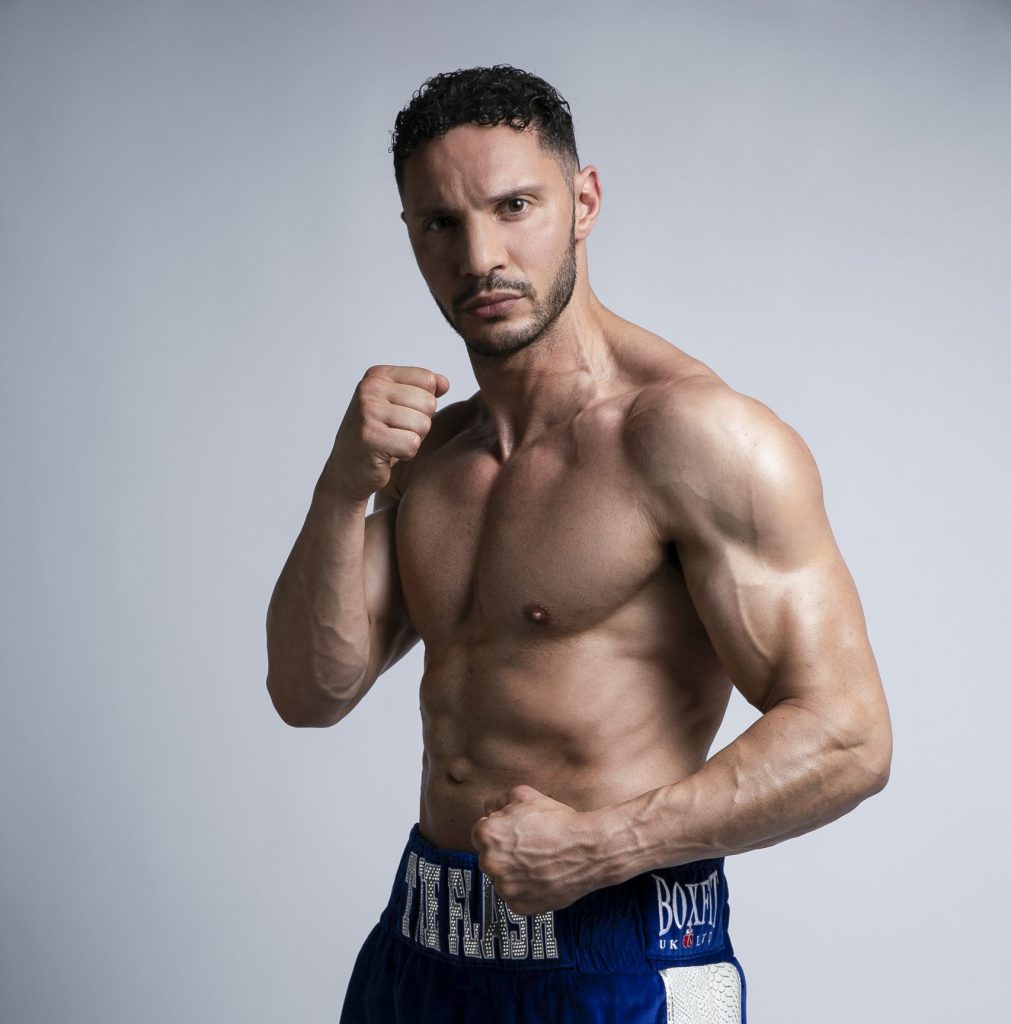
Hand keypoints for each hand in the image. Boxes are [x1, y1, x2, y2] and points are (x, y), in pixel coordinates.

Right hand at [322, 364, 449, 501]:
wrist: (347, 470)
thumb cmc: (377, 437)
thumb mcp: (398, 405)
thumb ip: (422, 390)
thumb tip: (444, 383)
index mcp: (378, 375)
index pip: (427, 380)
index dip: (423, 403)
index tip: (401, 414)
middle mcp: (370, 388)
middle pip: (428, 403)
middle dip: (420, 424)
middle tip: (396, 433)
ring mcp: (368, 412)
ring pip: (423, 424)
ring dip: (413, 440)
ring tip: (392, 442)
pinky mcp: (370, 437)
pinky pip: (412, 444)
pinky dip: (406, 454)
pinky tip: (388, 454)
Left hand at [470, 785, 603, 914]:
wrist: (588, 849)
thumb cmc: (558, 821)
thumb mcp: (524, 794)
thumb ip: (497, 801)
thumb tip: (488, 810)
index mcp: (487, 835)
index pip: (480, 834)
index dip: (499, 830)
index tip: (515, 832)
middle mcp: (491, 863)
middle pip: (489, 857)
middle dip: (504, 851)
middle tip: (530, 846)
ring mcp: (505, 888)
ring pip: (503, 878)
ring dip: (514, 872)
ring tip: (539, 861)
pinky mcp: (519, 906)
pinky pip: (516, 897)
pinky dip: (526, 889)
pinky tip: (542, 876)